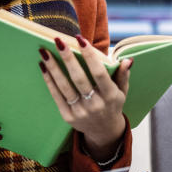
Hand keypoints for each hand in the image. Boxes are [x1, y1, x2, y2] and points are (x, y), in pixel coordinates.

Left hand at [38, 35, 130, 162]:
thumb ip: (123, 75)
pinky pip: (57, 96)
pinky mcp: (68, 116)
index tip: (80, 39)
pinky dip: (49, 81)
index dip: (90, 56)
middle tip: (58, 41)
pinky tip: (43, 67)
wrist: (104, 131)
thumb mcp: (122, 91)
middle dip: (68, 58)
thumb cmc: (112, 105)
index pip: (99, 73)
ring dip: (53, 68)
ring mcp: (81, 112)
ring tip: (44, 52)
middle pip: (79, 78)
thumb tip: (127, 60)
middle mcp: (95, 104)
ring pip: (65, 86)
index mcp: (110, 95)